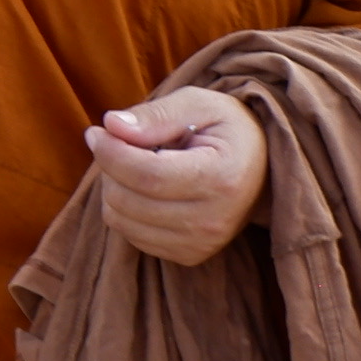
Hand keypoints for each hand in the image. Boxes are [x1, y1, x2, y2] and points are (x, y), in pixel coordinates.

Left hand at [87, 85, 267, 265]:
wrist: (263, 168)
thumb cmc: (228, 129)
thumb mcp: (199, 104)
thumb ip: (156, 114)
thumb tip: (111, 126)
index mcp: (221, 179)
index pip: (147, 175)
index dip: (111, 152)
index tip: (97, 132)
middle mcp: (213, 221)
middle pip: (129, 200)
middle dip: (110, 167)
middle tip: (119, 142)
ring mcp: (202, 244)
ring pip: (122, 220)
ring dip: (114, 187)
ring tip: (135, 163)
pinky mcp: (189, 255)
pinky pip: (130, 236)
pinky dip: (125, 209)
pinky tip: (145, 188)